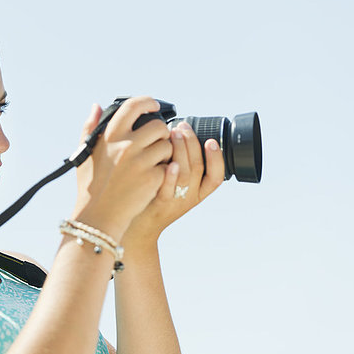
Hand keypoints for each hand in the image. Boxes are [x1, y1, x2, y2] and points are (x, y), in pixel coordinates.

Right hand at [70, 97, 172, 240]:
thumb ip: (90, 128)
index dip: (147, 102)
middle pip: (159, 126)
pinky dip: (165, 171)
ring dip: (165, 153)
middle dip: (161, 134)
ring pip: (167, 146)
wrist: (99, 216)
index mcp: (110, 136)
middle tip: (156, 143)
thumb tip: (97, 106)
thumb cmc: (91, 185)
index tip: (154, 106)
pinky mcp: (153, 178)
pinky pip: (169, 166)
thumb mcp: (85, 154)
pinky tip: (153, 178)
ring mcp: (141, 162)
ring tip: (153, 163)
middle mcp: (126, 145)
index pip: (133, 106)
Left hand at [122, 121, 225, 247]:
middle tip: (182, 127)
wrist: (136, 226)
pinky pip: (169, 188)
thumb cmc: (152, 197)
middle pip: (199, 167)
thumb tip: (177, 132)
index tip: (211, 140)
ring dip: (182, 150)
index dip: (217, 158)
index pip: (216, 176)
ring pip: (187, 174)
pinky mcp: (160, 203)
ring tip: (173, 133)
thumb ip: (178, 163)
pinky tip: (169, 162)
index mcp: (198, 192)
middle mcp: (190, 197)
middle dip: (192, 143)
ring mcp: (176, 201)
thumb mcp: (172, 183)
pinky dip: (172, 175)